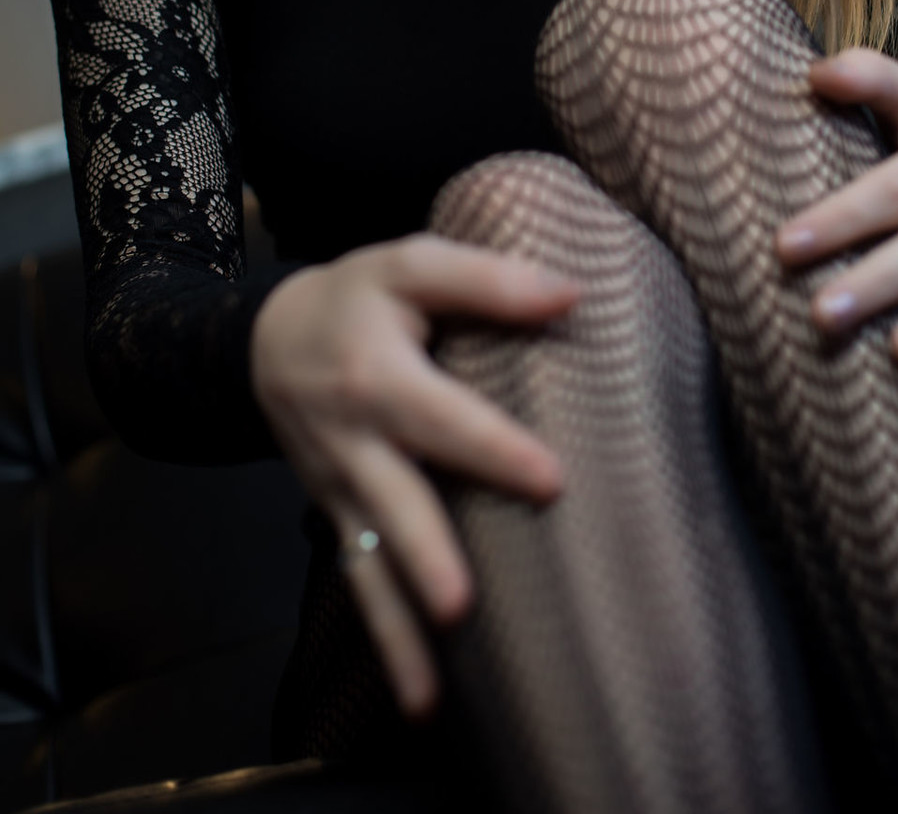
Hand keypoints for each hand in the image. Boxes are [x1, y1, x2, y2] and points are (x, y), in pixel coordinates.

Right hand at [250, 235, 578, 716]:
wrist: (264, 338)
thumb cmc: (357, 296)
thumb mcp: (408, 265)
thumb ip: (486, 279)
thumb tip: (571, 294)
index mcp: (378, 378)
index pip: (443, 418)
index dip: (494, 448)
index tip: (552, 481)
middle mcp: (354, 444)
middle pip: (395, 506)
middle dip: (427, 557)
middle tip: (463, 605)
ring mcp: (341, 490)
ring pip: (369, 567)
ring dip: (397, 632)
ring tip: (428, 695)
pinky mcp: (338, 517)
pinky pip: (360, 581)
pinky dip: (385, 639)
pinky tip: (420, 695)